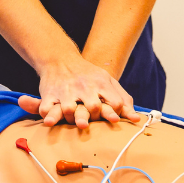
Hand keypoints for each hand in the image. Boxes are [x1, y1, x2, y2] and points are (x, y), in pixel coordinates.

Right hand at [21, 54, 140, 128]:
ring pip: (69, 109)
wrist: (60, 58)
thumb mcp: (108, 81)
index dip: (115, 113)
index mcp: (101, 84)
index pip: (115, 103)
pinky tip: (50, 122)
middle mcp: (84, 87)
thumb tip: (136, 119)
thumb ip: (123, 100)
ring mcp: (65, 91)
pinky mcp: (49, 94)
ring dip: (73, 119)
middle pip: (94, 107)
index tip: (113, 120)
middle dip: (96, 117)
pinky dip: (48, 116)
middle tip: (96, 123)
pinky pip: (47, 108)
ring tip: (77, 124)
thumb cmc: (88, 75)